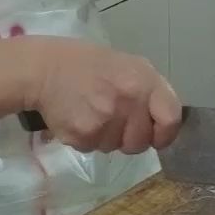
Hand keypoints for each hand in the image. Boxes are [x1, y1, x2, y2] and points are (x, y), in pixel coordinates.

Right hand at [24, 36, 182, 155]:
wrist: (44, 69)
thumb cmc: (88, 65)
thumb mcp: (128, 65)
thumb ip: (149, 91)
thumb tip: (163, 122)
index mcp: (143, 81)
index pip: (170, 119)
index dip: (165, 133)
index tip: (156, 136)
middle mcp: (128, 101)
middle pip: (141, 142)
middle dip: (130, 138)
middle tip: (113, 120)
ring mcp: (106, 120)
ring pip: (116, 148)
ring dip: (106, 138)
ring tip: (92, 114)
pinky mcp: (84, 134)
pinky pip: (93, 149)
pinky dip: (86, 139)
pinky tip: (78, 118)